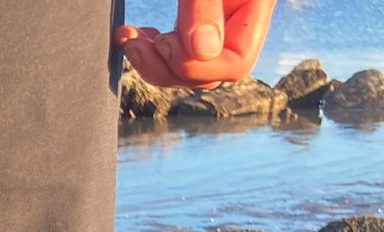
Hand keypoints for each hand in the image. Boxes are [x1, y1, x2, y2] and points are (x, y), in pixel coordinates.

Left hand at [116, 0, 276, 89]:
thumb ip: (205, 7)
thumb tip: (202, 53)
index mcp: (256, 5)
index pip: (236, 64)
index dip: (198, 68)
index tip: (165, 41)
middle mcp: (239, 19)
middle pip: (209, 73)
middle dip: (167, 67)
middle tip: (133, 43)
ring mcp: (218, 21)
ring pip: (188, 67)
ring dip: (152, 61)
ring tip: (127, 37)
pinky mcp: (194, 18)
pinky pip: (177, 50)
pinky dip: (153, 49)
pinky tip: (136, 36)